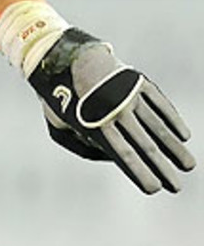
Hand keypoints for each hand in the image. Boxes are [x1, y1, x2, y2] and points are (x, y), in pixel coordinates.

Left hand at [27, 28, 194, 193]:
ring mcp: (129, 96)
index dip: (139, 172)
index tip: (154, 189)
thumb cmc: (58, 98)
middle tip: (177, 187)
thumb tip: (109, 157)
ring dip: (174, 148)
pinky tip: (183, 135)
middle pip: (145, 145)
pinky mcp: (138, 83)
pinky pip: (160, 104)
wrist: (66, 57)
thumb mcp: (57, 127)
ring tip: (189, 165)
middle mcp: (116, 111)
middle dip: (162, 168)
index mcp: (94, 125)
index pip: (123, 154)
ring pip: (157, 126)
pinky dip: (172, 120)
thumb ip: (81, 148)